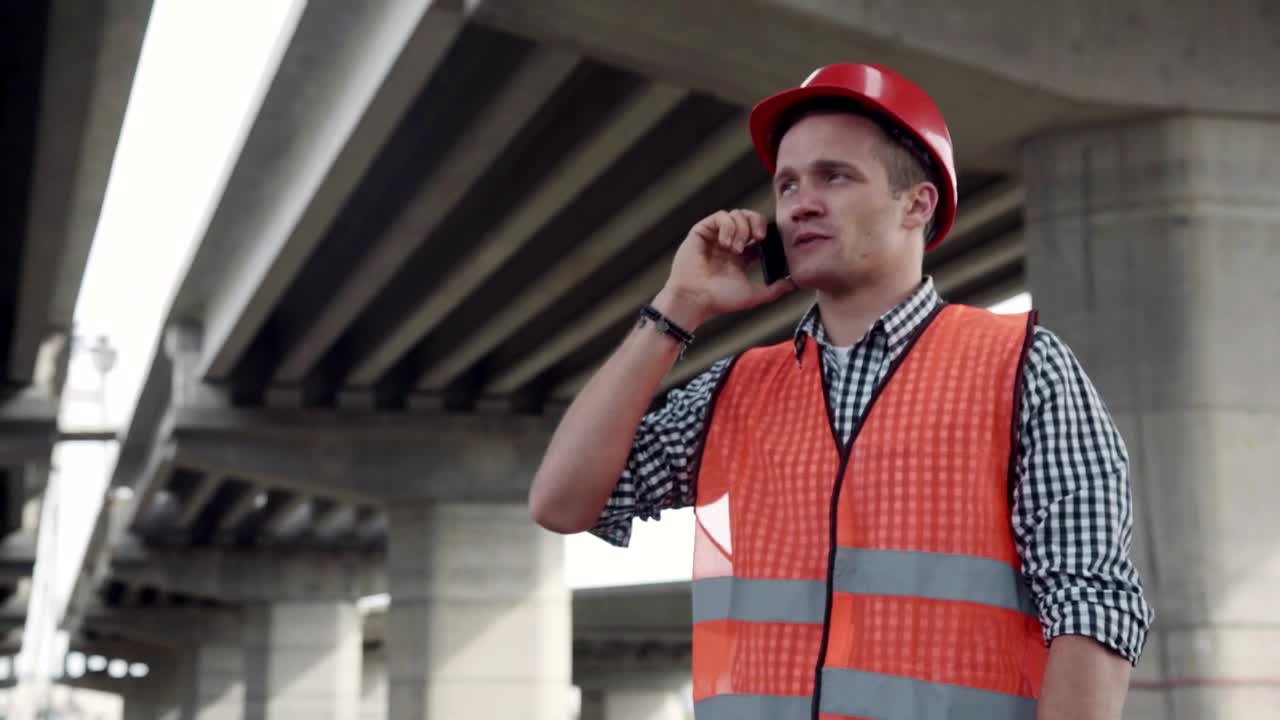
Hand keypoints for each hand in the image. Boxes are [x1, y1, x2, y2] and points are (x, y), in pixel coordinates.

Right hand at [654, 209, 794, 329]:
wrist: (695, 300)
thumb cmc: (719, 300)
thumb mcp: (754, 295)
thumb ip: (775, 290)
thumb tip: (795, 283)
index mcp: (740, 256)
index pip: (757, 233)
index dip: (765, 232)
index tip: (768, 242)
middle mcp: (727, 243)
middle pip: (748, 218)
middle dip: (757, 223)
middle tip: (759, 237)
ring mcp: (714, 237)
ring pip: (735, 215)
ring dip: (741, 229)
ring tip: (736, 249)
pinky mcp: (701, 232)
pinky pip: (719, 217)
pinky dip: (727, 226)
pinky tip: (725, 243)